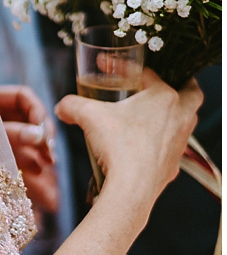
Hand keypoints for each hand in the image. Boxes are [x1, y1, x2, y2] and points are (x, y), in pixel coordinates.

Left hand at [0, 85, 58, 214]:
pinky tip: (42, 195)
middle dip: (43, 142)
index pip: (23, 97)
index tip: (43, 135)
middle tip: (50, 160)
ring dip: (41, 165)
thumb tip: (38, 135)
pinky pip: (17, 169)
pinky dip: (29, 180)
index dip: (38, 112)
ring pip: (27, 149)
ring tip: (49, 186)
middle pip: (29, 124)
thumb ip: (6, 133)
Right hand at [55, 68, 201, 218]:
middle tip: (161, 85)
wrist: (131, 188)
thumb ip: (72, 105)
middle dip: (181, 85)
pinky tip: (145, 144)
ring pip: (187, 120)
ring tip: (152, 114)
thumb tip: (62, 107)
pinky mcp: (174, 163)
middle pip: (191, 92)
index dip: (124, 67)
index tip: (105, 66)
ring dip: (174, 114)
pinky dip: (164, 141)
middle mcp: (179, 116)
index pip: (147, 73)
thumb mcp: (88, 116)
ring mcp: (180, 141)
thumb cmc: (118, 146)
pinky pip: (175, 146)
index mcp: (163, 97)